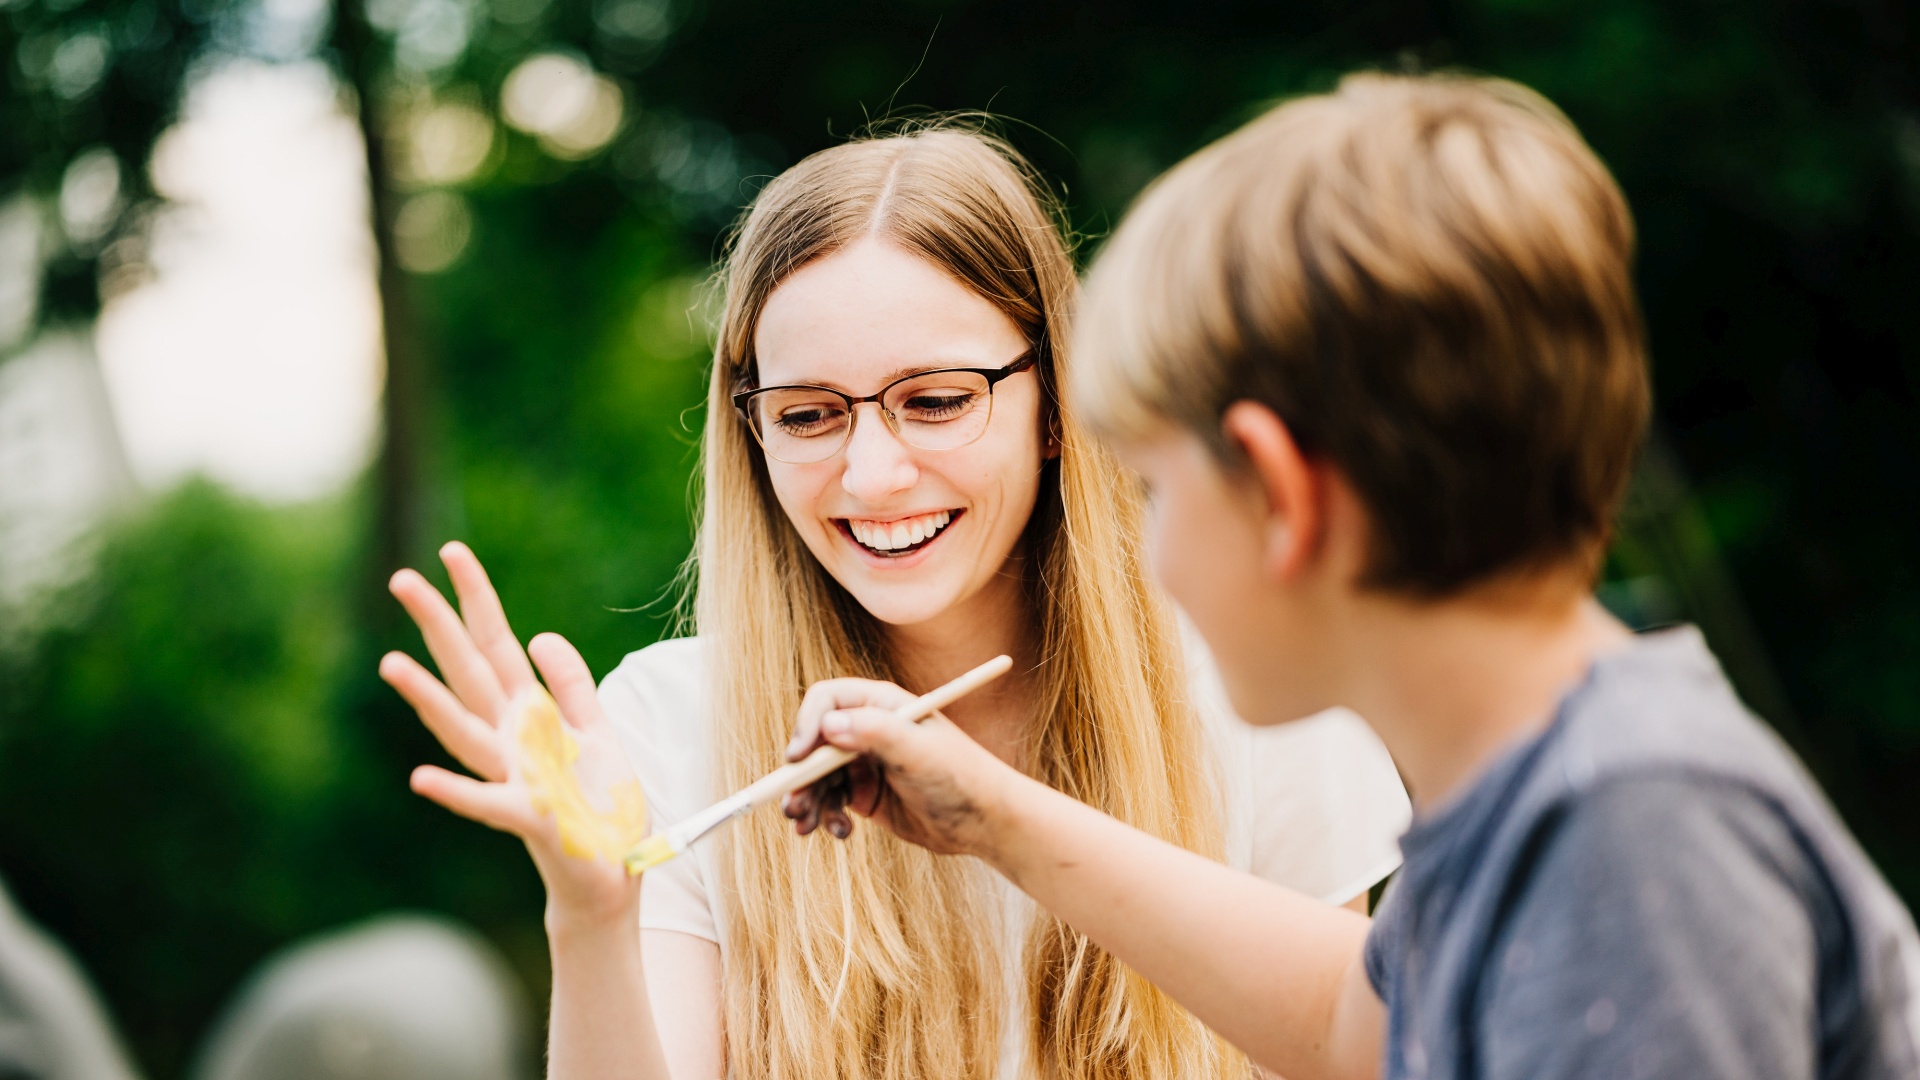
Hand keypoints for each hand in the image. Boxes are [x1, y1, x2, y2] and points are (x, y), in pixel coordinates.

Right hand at [380, 542, 639, 930]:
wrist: (610, 876)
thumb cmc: (599, 806)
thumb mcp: (596, 732)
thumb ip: (571, 685)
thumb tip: (540, 634)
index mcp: (531, 717)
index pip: (498, 647)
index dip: (478, 600)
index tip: (452, 552)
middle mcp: (512, 742)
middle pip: (470, 674)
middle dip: (439, 627)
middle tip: (400, 579)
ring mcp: (514, 778)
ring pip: (464, 732)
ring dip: (428, 699)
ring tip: (389, 663)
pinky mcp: (529, 819)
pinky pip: (487, 804)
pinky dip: (454, 793)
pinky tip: (418, 779)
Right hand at [780, 678, 1020, 857]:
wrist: (985, 821)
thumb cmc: (959, 776)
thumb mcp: (918, 751)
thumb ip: (876, 733)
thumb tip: (829, 725)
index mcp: (881, 705)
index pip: (827, 701)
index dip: (807, 726)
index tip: (798, 759)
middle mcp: (868, 729)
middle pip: (814, 744)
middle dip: (799, 775)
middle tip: (792, 806)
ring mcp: (864, 763)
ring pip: (817, 777)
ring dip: (807, 800)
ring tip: (807, 828)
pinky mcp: (865, 794)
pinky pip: (831, 801)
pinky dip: (826, 816)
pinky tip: (841, 832)